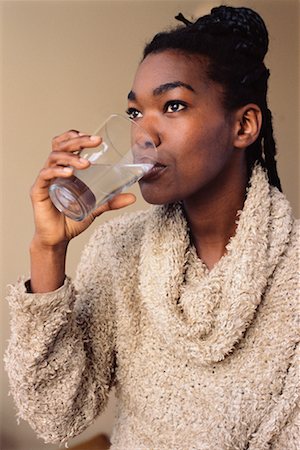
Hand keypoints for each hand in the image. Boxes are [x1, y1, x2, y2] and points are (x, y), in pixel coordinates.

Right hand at [30, 130, 135, 248]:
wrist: (58, 238)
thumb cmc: (72, 219)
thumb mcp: (95, 207)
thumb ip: (111, 201)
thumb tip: (132, 197)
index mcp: (65, 169)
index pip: (66, 144)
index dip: (77, 136)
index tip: (95, 138)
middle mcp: (54, 170)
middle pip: (61, 146)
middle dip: (78, 141)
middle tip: (95, 141)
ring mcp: (46, 180)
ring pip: (54, 158)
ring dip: (71, 157)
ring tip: (86, 164)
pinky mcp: (38, 191)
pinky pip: (45, 175)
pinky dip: (57, 171)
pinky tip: (69, 173)